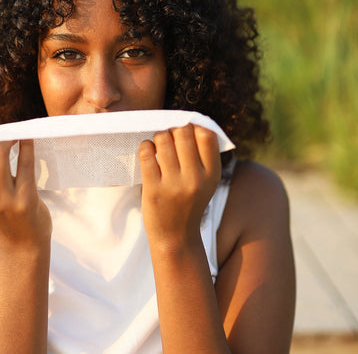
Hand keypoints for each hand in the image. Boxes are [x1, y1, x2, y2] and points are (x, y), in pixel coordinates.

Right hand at [0, 139, 51, 249]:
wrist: (23, 244)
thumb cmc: (2, 214)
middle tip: (2, 131)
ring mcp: (3, 199)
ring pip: (0, 152)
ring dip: (9, 137)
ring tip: (15, 135)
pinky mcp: (25, 199)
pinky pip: (25, 162)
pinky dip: (27, 145)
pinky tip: (28, 139)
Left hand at [138, 124, 220, 245]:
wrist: (176, 237)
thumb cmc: (189, 203)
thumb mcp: (206, 182)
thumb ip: (202, 156)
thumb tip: (190, 121)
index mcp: (212, 174)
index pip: (206, 134)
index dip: (194, 125)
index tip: (185, 128)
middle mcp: (195, 178)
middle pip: (182, 132)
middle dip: (173, 128)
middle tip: (169, 136)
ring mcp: (174, 184)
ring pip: (163, 139)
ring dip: (158, 136)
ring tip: (158, 144)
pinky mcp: (153, 189)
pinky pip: (146, 153)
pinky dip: (145, 146)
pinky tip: (148, 152)